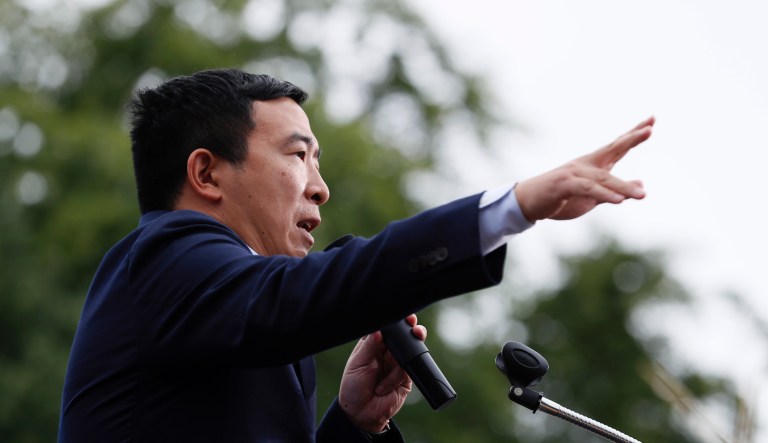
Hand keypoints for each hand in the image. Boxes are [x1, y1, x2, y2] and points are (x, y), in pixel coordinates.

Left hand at [338, 314, 426, 432]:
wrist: (361, 414)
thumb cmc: (353, 387)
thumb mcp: (358, 364)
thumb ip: (369, 345)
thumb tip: (379, 328)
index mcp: (373, 344)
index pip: (387, 327)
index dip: (396, 321)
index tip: (405, 316)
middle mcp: (387, 352)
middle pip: (403, 337)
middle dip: (411, 333)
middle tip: (415, 330)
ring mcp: (397, 364)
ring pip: (408, 354)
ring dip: (395, 369)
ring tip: (379, 385)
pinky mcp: (406, 377)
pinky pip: (409, 370)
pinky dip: (396, 379)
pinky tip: (384, 388)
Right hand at [515, 116, 654, 220]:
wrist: (528, 201)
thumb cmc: (561, 197)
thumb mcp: (593, 195)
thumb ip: (615, 189)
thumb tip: (642, 185)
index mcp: (593, 165)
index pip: (617, 147)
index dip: (634, 134)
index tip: (652, 121)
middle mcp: (585, 164)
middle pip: (611, 149)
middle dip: (630, 139)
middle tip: (649, 129)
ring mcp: (574, 173)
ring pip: (603, 178)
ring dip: (624, 187)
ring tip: (643, 195)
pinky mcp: (564, 185)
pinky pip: (588, 189)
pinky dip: (604, 194)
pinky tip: (619, 200)